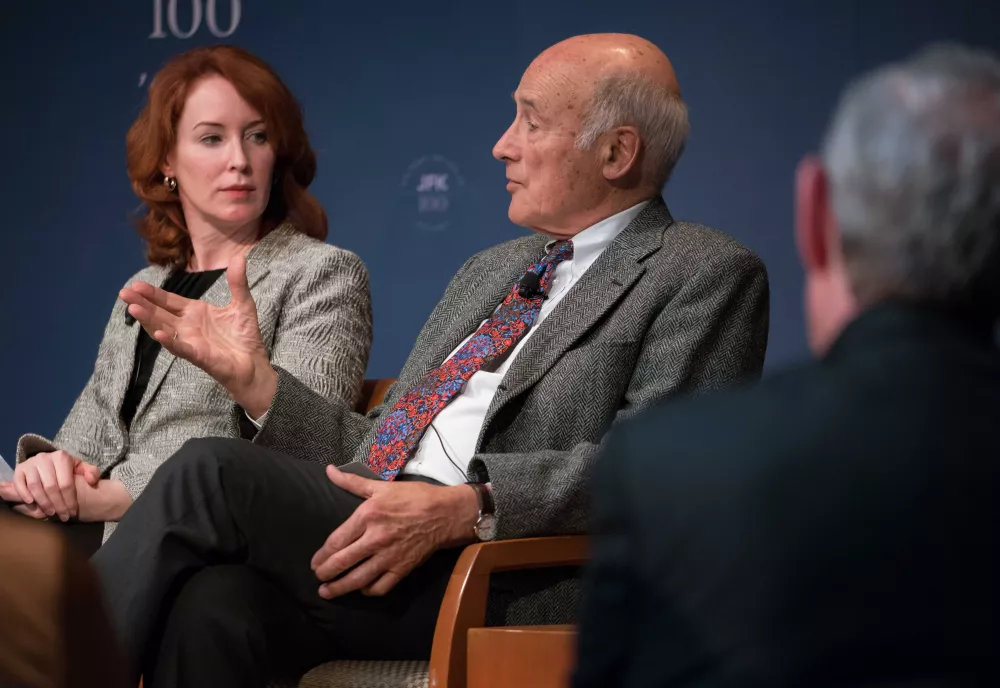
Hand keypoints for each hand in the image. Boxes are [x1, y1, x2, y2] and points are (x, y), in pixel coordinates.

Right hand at [3, 451, 100, 520]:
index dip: (70, 500)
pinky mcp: (19, 469)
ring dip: (43, 503)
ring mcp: (30, 463)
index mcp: (62, 457)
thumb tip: (91, 480)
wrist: (49, 463)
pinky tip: (31, 503)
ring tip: (51, 513)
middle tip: (63, 516)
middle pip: (51, 487)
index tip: (73, 512)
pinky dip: (24, 494)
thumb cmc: (67, 469)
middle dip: (58, 505)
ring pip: (35, 487)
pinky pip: (19, 483)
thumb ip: (92, 472)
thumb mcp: (81, 468)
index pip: (66, 483)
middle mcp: (45, 458)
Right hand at [119, 254, 276, 417]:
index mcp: (195, 313)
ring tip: (133, 308)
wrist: (254, 364)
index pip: (169, 301)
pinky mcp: (199, 356)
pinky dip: (169, 341)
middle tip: (123, 293)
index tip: (136, 284)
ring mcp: (190, 342)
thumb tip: (240, 256)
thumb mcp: (242, 304)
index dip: (153, 293)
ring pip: (164, 329)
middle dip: (142, 303)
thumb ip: (238, 282)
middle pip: (160, 313)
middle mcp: (188, 326)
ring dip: (149, 319)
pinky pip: (181, 348)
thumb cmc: (245, 336)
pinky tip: (158, 333)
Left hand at [311, 465, 479, 598]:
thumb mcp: (381, 486)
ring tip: (328, 592)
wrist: (444, 513)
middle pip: (342, 562)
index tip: (314, 562)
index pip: (336, 541)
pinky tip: (361, 589)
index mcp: (368, 516)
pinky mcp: (402, 569)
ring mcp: (389, 556)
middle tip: (318, 578)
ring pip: (358, 579)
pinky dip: (368, 591)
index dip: (322, 555)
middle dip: (325, 573)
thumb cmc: (413, 497)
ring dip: (340, 588)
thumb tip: (328, 471)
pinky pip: (380, 586)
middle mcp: (375, 539)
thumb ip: (351, 481)